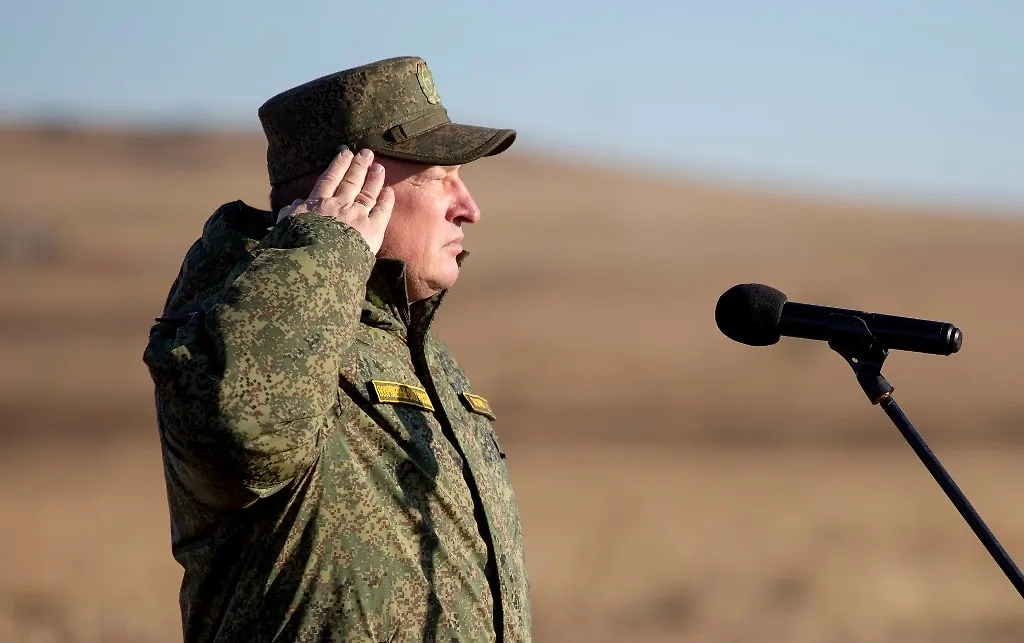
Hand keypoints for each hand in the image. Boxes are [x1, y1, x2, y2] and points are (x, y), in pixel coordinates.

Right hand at [276, 147, 393, 253]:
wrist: (315, 261)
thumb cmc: (297, 245)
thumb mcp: (285, 227)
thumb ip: (289, 213)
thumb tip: (294, 203)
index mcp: (317, 204)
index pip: (329, 180)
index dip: (338, 165)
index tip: (346, 153)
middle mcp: (339, 205)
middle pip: (351, 182)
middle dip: (359, 166)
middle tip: (367, 153)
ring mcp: (357, 215)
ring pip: (368, 193)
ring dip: (374, 179)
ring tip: (379, 167)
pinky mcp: (372, 228)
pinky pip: (382, 211)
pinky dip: (387, 200)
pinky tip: (390, 191)